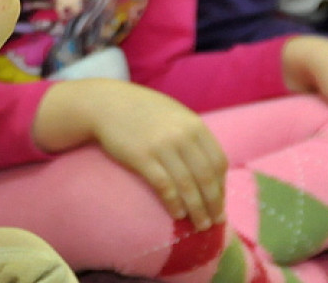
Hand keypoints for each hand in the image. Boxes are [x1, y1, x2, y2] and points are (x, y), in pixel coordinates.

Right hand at [33, 78, 226, 230]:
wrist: (106, 103)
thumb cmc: (141, 110)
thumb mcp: (174, 114)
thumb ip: (193, 135)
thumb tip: (211, 167)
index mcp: (193, 125)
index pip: (218, 162)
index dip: (221, 186)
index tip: (219, 202)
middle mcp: (182, 136)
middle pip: (206, 177)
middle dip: (213, 204)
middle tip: (215, 222)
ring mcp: (161, 146)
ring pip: (187, 186)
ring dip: (197, 210)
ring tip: (200, 225)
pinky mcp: (142, 157)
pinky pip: (164, 186)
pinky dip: (174, 203)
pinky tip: (177, 214)